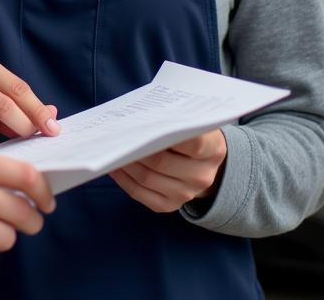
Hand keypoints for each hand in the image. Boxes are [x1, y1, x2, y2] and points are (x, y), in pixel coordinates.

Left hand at [108, 129, 227, 212]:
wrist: (203, 162)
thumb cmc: (189, 133)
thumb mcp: (191, 120)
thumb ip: (173, 117)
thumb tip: (140, 117)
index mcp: (212, 150)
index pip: (191, 143)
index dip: (165, 134)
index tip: (142, 123)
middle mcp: (202, 176)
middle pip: (161, 163)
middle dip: (136, 149)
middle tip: (117, 136)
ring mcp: (186, 194)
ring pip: (148, 179)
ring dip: (126, 164)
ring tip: (111, 149)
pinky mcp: (170, 205)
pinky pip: (140, 194)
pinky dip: (123, 180)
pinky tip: (114, 167)